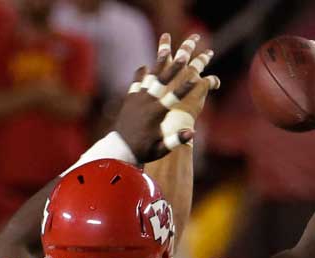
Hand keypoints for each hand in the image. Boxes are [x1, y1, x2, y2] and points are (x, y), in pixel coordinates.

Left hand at [114, 32, 220, 161]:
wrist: (118, 149)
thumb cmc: (142, 151)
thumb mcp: (160, 149)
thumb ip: (176, 140)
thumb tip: (192, 132)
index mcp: (156, 114)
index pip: (174, 98)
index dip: (185, 88)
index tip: (196, 79)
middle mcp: (146, 103)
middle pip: (162, 82)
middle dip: (174, 68)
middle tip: (183, 56)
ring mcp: (137, 99)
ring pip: (149, 78)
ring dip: (158, 64)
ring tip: (165, 50)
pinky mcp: (129, 100)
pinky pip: (135, 83)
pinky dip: (140, 74)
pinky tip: (145, 66)